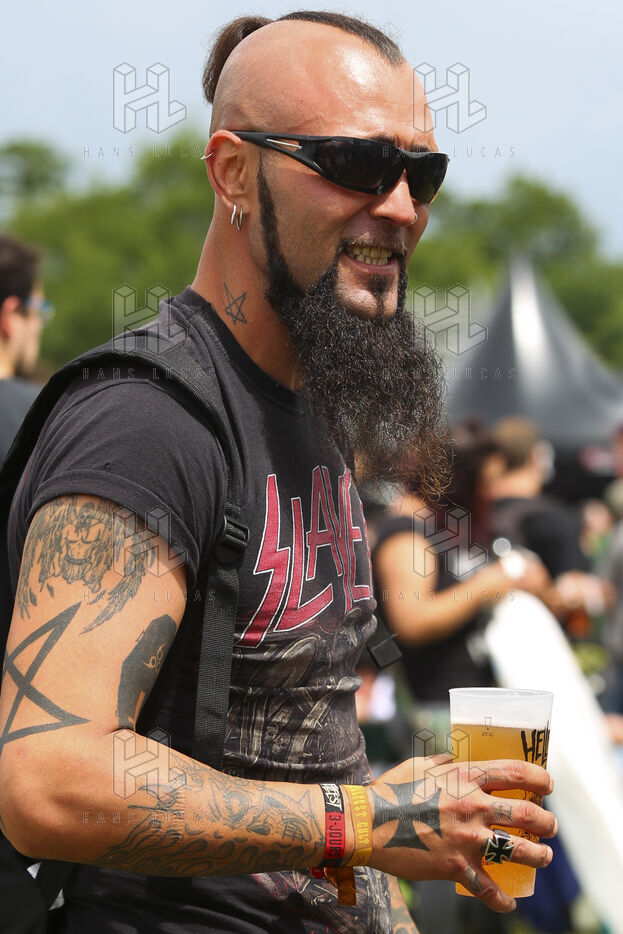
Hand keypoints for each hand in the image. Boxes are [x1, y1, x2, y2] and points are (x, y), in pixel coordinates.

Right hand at [366, 755, 555, 912]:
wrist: (368, 823)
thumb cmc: (390, 790)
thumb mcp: (419, 765)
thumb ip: (443, 764)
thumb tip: (455, 762)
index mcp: (464, 778)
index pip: (514, 772)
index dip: (538, 778)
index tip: (548, 784)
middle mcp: (472, 806)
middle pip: (525, 814)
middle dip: (546, 822)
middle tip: (551, 827)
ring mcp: (467, 839)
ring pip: (517, 850)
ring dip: (539, 856)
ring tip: (544, 857)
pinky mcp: (456, 868)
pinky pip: (487, 888)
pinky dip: (502, 899)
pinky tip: (510, 903)